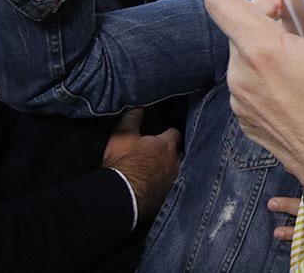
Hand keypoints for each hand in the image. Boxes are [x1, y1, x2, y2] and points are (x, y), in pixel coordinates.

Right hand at [102, 109, 181, 223]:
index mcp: (166, 145)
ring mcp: (174, 181)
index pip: (174, 134)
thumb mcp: (123, 136)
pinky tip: (161, 188)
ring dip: (173, 170)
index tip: (164, 134)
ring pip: (179, 171)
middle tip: (166, 153)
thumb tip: (139, 105)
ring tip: (164, 171)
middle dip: (175, 152)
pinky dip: (168, 187)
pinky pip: (173, 189)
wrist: (123, 197)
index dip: (169, 134)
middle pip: (180, 153)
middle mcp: (176, 162)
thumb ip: (132, 118)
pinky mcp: (169, 198)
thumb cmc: (123, 163)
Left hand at [203, 0, 303, 234]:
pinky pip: (251, 80)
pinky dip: (270, 70)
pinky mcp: (247, 118)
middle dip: (272, 12)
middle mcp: (241, 74)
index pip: (220, 0)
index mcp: (262, 49)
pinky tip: (303, 82)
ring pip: (248, 52)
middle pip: (243, 24)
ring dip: (272, 42)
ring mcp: (241, 100)